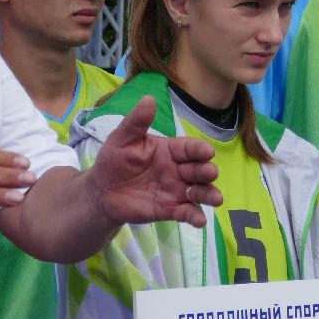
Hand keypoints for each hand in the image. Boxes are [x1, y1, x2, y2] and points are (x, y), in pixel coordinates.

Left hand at [82, 96, 221, 227]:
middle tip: (210, 173)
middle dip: (207, 171)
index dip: (199, 149)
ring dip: (209, 194)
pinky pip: (186, 213)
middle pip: (199, 170)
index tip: (207, 152)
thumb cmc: (114, 160)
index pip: (189, 148)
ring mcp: (176, 190)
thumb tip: (149, 98)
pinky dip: (195, 216)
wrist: (101, 191)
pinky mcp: (170, 209)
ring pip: (199, 192)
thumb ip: (137, 121)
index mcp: (170, 150)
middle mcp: (178, 170)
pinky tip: (200, 220)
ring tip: (216, 199)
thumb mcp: (123, 138)